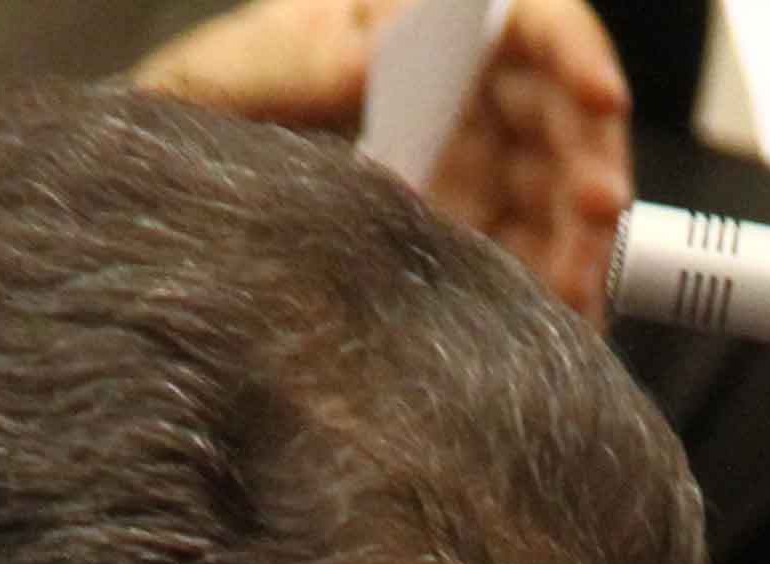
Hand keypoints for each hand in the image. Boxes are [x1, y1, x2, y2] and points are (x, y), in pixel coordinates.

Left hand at [134, 0, 634, 316]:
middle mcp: (460, 91)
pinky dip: (548, 295)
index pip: (525, 21)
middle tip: (594, 220)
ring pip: (553, 194)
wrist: (168, 204)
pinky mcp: (465, 236)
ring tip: (576, 294)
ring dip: (576, 242)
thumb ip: (300, 59)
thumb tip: (378, 60)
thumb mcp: (231, 75)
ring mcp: (469, 164)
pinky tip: (561, 326)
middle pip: (557, 115)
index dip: (574, 51)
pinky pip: (524, 260)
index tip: (601, 97)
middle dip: (587, 164)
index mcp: (417, 23)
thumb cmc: (204, 110)